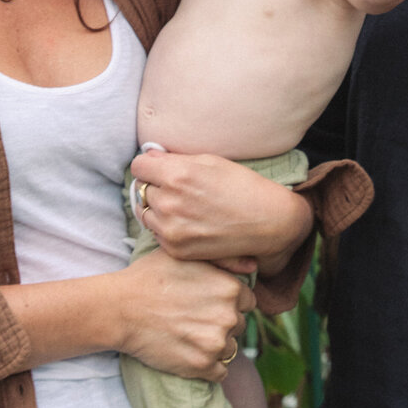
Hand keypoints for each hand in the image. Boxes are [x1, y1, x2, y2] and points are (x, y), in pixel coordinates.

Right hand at [119, 248, 253, 381]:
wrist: (120, 309)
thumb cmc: (150, 277)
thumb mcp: (186, 255)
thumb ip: (225, 259)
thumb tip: (253, 268)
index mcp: (231, 288)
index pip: (246, 302)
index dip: (227, 302)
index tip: (206, 303)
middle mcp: (229, 316)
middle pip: (239, 325)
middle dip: (221, 323)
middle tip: (193, 319)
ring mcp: (216, 343)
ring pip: (230, 349)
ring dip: (214, 345)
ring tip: (188, 335)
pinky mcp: (201, 366)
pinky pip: (220, 372)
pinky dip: (208, 367)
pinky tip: (189, 353)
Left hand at [130, 149, 313, 273]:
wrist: (268, 222)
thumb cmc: (243, 186)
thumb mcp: (210, 161)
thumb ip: (174, 160)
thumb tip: (149, 158)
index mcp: (177, 175)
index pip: (139, 166)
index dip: (149, 166)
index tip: (159, 169)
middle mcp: (169, 203)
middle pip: (141, 189)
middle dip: (155, 186)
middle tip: (177, 189)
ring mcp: (171, 230)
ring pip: (145, 213)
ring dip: (157, 208)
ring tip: (183, 206)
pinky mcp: (176, 249)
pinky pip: (157, 233)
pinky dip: (166, 227)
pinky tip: (189, 222)